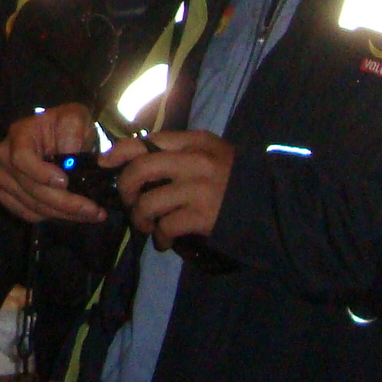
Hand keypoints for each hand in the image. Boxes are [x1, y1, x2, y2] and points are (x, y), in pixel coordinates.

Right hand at [0, 103, 104, 224]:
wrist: (61, 134)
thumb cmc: (68, 124)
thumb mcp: (75, 118)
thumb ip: (72, 133)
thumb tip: (68, 160)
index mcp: (19, 134)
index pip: (21, 158)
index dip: (41, 174)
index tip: (65, 182)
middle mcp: (4, 156)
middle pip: (29, 187)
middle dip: (64, 203)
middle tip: (93, 210)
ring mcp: (3, 177)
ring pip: (31, 205)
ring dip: (62, 214)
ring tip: (91, 214)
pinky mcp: (7, 194)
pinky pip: (27, 214)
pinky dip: (50, 217)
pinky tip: (71, 213)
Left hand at [103, 131, 233, 250]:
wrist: (276, 206)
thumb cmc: (239, 180)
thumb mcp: (214, 154)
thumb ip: (182, 153)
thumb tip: (139, 161)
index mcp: (196, 142)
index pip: (146, 141)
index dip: (119, 151)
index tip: (105, 163)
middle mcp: (195, 161)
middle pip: (140, 169)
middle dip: (126, 188)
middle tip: (130, 201)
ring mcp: (199, 188)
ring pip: (148, 202)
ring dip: (140, 218)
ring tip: (147, 226)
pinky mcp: (203, 216)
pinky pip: (165, 226)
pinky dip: (159, 237)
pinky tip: (164, 241)